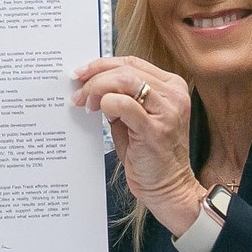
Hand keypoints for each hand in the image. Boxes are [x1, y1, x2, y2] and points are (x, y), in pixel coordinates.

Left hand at [72, 57, 202, 237]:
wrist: (169, 188)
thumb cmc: (150, 155)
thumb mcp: (135, 119)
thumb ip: (120, 98)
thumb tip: (91, 84)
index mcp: (171, 87)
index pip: (132, 63)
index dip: (102, 64)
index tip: (81, 73)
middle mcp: (174, 94)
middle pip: (126, 69)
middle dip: (95, 77)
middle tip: (77, 92)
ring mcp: (168, 110)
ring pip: (125, 80)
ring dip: (97, 88)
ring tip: (85, 103)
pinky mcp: (156, 129)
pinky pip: (125, 104)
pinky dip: (107, 103)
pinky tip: (98, 112)